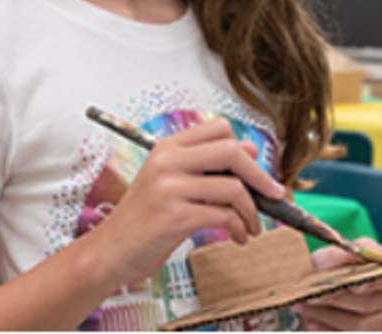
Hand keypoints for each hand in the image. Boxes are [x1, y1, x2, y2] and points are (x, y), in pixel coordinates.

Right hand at [85, 117, 285, 289]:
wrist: (108, 253)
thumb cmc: (144, 219)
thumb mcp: (171, 183)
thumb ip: (206, 166)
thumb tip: (251, 149)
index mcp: (168, 148)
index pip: (219, 128)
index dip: (243, 148)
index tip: (254, 170)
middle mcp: (168, 161)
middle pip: (232, 152)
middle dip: (259, 176)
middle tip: (273, 194)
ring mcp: (170, 188)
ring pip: (233, 188)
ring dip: (252, 210)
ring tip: (252, 226)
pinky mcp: (174, 216)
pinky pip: (224, 215)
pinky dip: (239, 227)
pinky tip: (238, 237)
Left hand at [291, 239, 381, 330]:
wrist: (318, 286)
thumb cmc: (332, 267)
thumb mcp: (335, 254)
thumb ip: (348, 252)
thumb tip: (372, 250)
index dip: (373, 283)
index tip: (354, 286)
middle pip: (368, 303)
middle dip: (337, 299)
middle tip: (313, 295)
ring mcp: (381, 321)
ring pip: (358, 323)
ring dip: (328, 315)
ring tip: (306, 307)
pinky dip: (327, 330)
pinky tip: (312, 322)